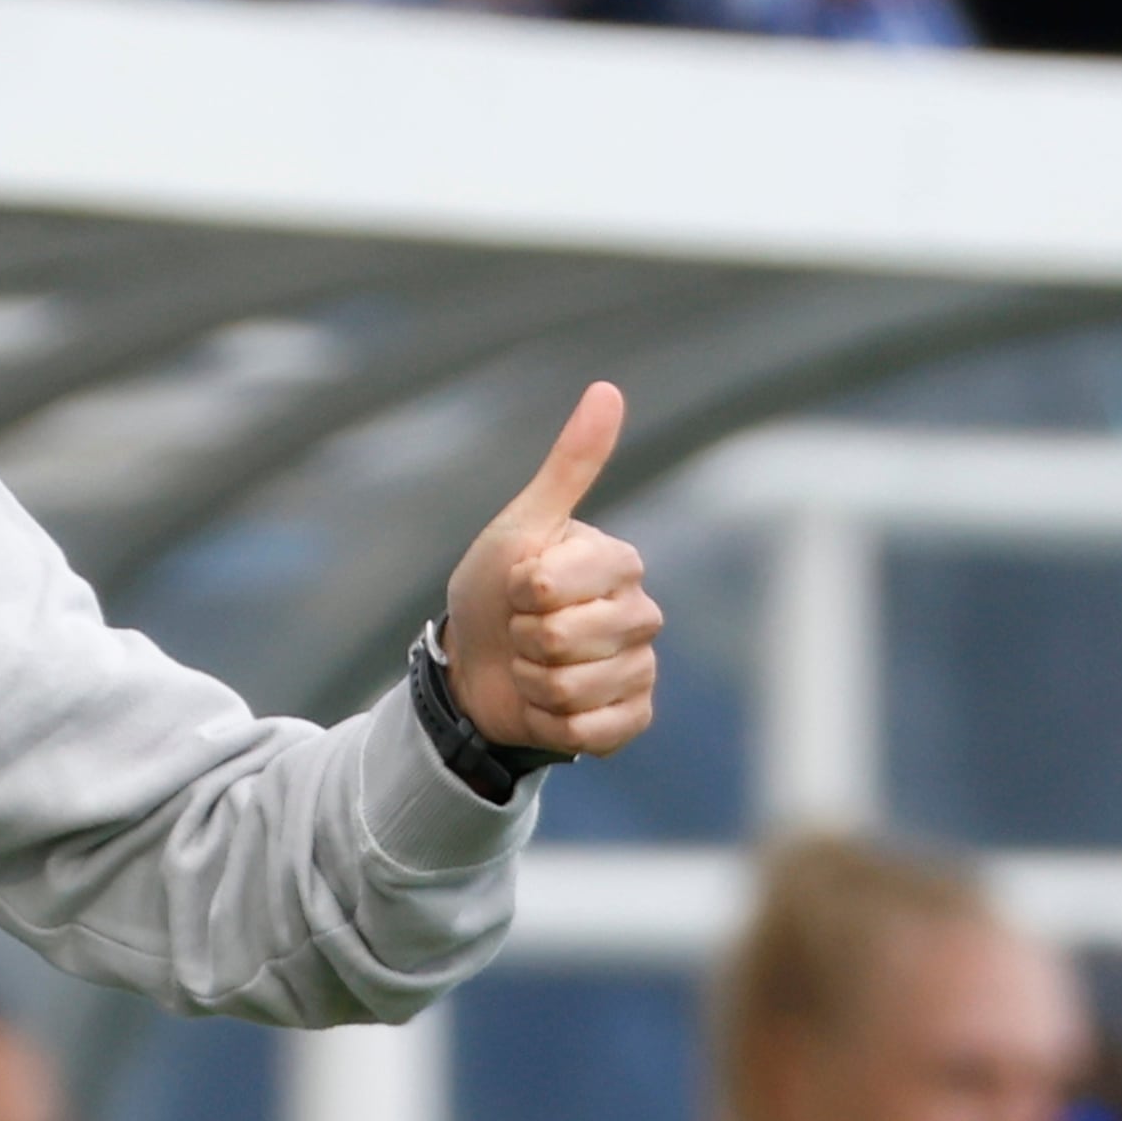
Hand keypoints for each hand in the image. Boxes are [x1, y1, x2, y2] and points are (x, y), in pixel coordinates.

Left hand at [442, 379, 658, 762]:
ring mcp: (641, 669)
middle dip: (522, 641)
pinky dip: (554, 723)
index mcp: (619, 563)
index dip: (520, 592)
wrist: (479, 670)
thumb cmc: (498, 591)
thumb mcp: (521, 527)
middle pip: (561, 640)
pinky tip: (551, 705)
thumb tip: (607, 389)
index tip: (519, 588)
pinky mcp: (633, 718)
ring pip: (572, 689)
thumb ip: (569, 467)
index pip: (553, 585)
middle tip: (522, 633)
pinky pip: (592, 732)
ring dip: (532, 684)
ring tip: (533, 668)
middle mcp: (642, 614)